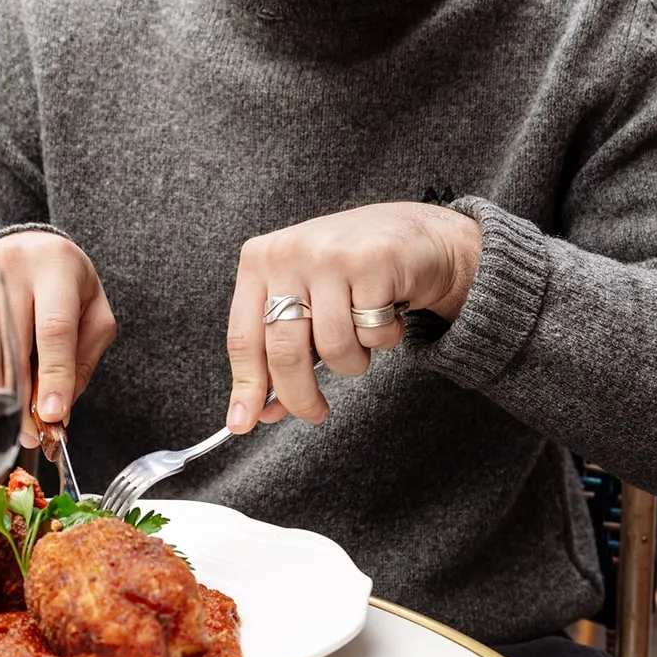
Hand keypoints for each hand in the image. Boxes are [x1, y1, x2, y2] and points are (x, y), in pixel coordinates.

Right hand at [0, 230, 115, 447]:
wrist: (30, 245)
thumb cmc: (67, 286)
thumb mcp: (93, 315)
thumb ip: (83, 360)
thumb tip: (57, 411)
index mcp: (57, 266)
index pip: (54, 328)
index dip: (53, 375)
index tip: (52, 416)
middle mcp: (13, 264)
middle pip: (10, 345)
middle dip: (21, 397)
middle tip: (30, 433)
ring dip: (2, 382)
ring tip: (20, 376)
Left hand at [225, 202, 480, 433]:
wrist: (413, 234)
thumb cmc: (351, 273)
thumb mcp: (304, 301)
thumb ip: (279, 349)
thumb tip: (258, 411)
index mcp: (260, 259)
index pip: (243, 336)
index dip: (246, 386)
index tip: (244, 422)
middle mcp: (289, 252)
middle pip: (284, 350)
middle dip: (299, 396)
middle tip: (315, 413)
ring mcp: (330, 255)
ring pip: (333, 347)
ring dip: (352, 360)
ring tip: (362, 336)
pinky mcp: (373, 262)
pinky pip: (373, 333)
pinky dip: (384, 337)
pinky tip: (388, 312)